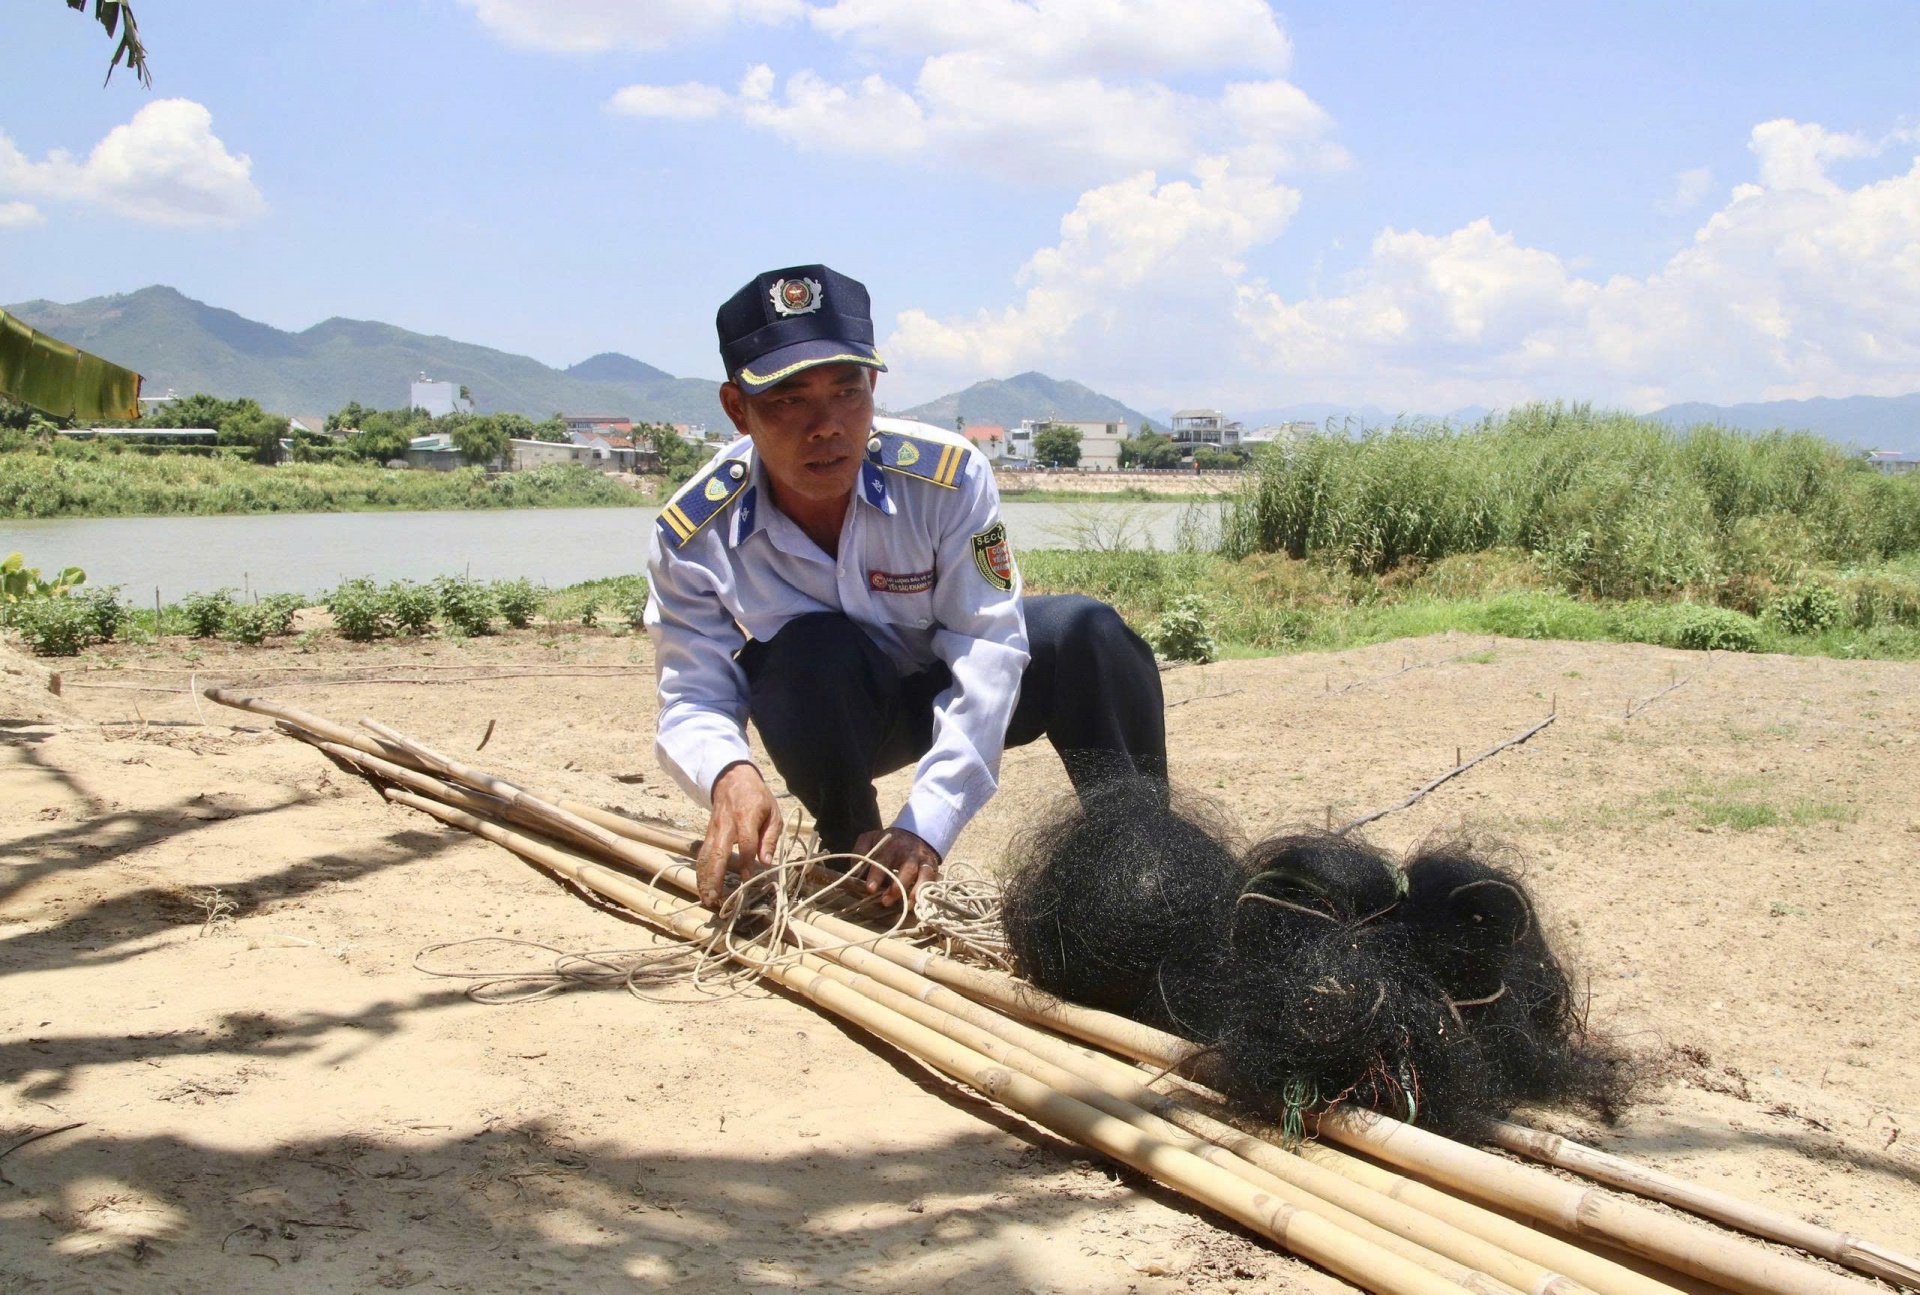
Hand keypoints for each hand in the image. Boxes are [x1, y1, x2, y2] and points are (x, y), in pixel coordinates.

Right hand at [699, 762, 780, 907]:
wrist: (732, 779)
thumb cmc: (757, 798)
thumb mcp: (773, 813)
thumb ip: (770, 838)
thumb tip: (767, 863)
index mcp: (746, 816)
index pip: (745, 842)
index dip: (746, 862)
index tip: (747, 879)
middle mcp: (726, 825)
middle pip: (718, 853)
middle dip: (715, 877)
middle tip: (716, 899)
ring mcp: (713, 830)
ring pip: (706, 857)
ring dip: (705, 879)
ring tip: (707, 899)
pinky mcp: (708, 835)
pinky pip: (702, 855)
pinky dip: (701, 873)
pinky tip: (703, 888)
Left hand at [850, 827, 940, 908]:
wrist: (916, 833)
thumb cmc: (889, 842)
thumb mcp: (872, 838)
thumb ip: (861, 850)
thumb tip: (854, 870)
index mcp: (892, 845)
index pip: (883, 860)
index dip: (877, 874)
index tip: (870, 889)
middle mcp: (910, 853)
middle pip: (907, 869)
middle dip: (898, 886)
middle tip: (885, 901)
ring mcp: (924, 861)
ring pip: (924, 875)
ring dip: (916, 892)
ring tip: (907, 907)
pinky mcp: (934, 868)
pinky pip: (934, 881)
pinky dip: (929, 891)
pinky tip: (921, 904)